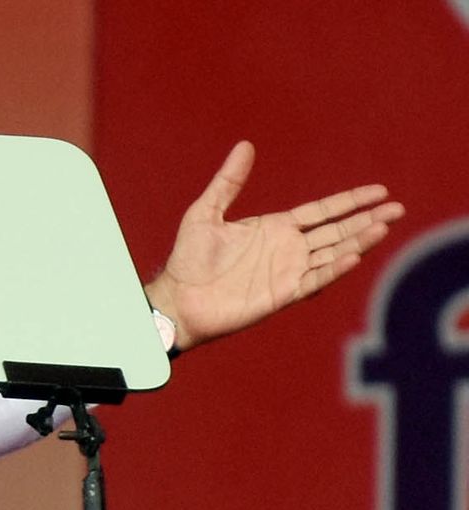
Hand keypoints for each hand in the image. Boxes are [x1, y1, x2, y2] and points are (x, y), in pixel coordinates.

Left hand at [143, 141, 403, 351]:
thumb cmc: (188, 259)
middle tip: (397, 208)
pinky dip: (334, 269)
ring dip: (358, 241)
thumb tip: (244, 145)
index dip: (350, 201)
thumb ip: (228, 181)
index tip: (378, 191)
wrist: (178, 299)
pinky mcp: (282, 294)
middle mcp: (287, 249)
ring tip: (383, 227)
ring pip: (333, 254)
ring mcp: (287, 272)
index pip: (322, 211)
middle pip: (337, 231)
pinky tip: (353, 256)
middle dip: (366, 219)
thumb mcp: (205, 212)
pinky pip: (314, 279)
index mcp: (275, 228)